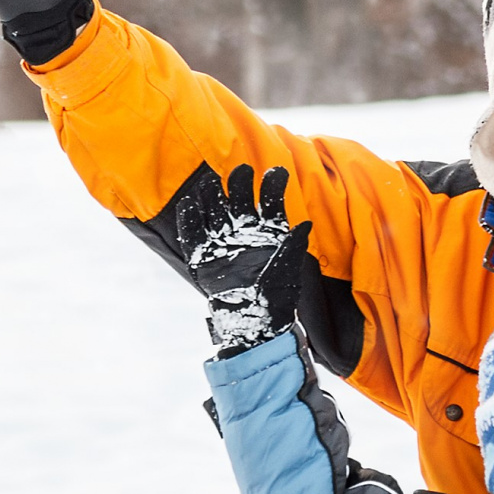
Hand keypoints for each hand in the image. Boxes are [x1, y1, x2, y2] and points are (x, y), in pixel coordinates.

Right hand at [172, 164, 311, 354]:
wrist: (253, 322)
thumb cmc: (275, 296)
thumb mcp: (287, 270)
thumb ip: (292, 246)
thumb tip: (304, 225)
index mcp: (268, 229)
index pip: (270, 199)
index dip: (272, 184)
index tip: (276, 172)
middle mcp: (245, 230)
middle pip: (239, 197)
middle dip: (240, 182)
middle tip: (242, 171)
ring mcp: (223, 241)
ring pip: (215, 208)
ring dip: (212, 194)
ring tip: (211, 182)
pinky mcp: (202, 255)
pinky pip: (192, 233)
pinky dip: (189, 219)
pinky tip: (189, 205)